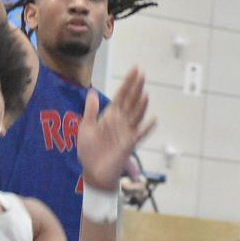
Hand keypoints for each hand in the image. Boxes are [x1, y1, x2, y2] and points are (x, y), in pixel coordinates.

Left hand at [77, 68, 156, 190]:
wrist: (93, 171)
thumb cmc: (89, 150)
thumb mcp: (86, 127)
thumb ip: (91, 110)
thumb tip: (92, 91)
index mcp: (110, 115)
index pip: (121, 95)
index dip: (128, 82)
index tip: (135, 69)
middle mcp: (121, 121)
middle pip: (131, 100)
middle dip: (136, 87)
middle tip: (141, 73)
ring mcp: (126, 132)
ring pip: (137, 114)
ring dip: (141, 104)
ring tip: (145, 93)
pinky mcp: (129, 144)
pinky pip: (140, 134)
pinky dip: (147, 127)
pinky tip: (153, 119)